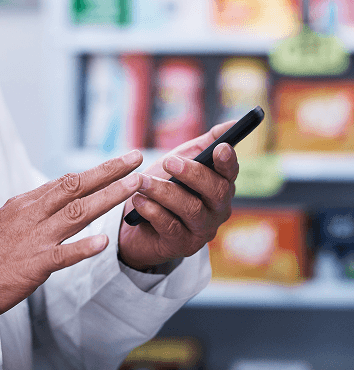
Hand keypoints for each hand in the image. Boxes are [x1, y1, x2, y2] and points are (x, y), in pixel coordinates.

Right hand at [0, 150, 143, 313]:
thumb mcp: (8, 216)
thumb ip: (36, 204)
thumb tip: (60, 187)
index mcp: (27, 203)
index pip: (67, 181)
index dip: (97, 171)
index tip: (120, 162)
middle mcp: (33, 214)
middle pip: (76, 187)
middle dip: (108, 172)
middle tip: (135, 159)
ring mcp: (35, 238)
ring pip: (77, 213)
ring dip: (108, 198)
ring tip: (134, 186)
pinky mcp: (35, 264)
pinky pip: (63, 255)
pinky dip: (84, 247)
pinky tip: (104, 242)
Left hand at [118, 121, 239, 270]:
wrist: (138, 226)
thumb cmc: (165, 188)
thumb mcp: (182, 162)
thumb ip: (205, 144)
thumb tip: (232, 124)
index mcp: (220, 186)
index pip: (231, 173)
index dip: (228, 161)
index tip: (219, 148)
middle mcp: (218, 210)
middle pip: (216, 191)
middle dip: (193, 174)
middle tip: (169, 162)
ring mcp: (201, 230)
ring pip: (191, 209)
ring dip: (164, 191)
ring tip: (141, 181)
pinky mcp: (182, 245)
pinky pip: (170, 226)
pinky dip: (152, 211)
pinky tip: (137, 200)